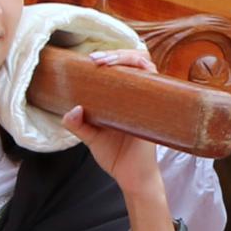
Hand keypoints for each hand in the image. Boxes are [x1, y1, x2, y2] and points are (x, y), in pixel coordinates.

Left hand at [59, 54, 170, 208]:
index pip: (122, 67)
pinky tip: (133, 71)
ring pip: (147, 65)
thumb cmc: (116, 157)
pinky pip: (158, 84)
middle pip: (136, 60)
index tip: (90, 60)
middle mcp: (138, 96)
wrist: (132, 177)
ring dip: (128, 58)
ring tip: (106, 63)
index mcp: (123, 98)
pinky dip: (147, 72)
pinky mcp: (157, 109)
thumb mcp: (91, 138)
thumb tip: (71, 109)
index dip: (109, 57)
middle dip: (117, 54)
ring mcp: (150, 101)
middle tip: (96, 60)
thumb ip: (78, 125)